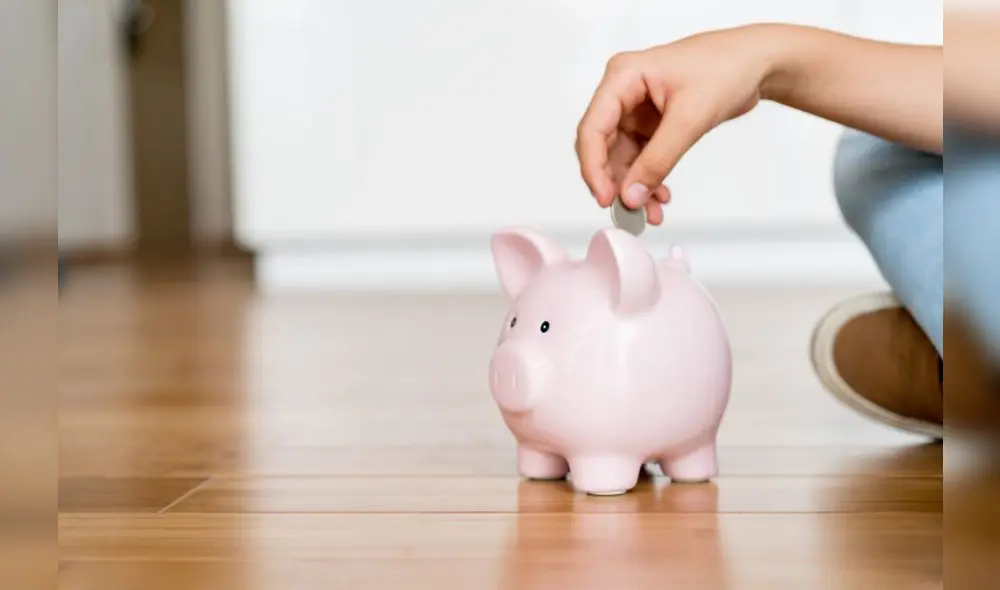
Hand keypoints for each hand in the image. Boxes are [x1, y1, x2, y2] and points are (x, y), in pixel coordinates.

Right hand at [575, 25, 780, 222]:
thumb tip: (632, 195)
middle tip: (629, 213)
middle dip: (616, 182)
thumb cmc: (727, 68)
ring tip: (651, 212)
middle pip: (602, 147)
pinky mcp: (650, 123)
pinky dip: (649, 179)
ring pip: (622, 158)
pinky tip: (661, 196)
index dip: (594, 168)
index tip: (607, 199)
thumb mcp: (690, 118)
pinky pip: (641, 158)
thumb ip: (658, 160)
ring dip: (634, 187)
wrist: (757, 63)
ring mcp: (636, 109)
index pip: (593, 129)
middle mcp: (623, 92)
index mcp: (623, 77)